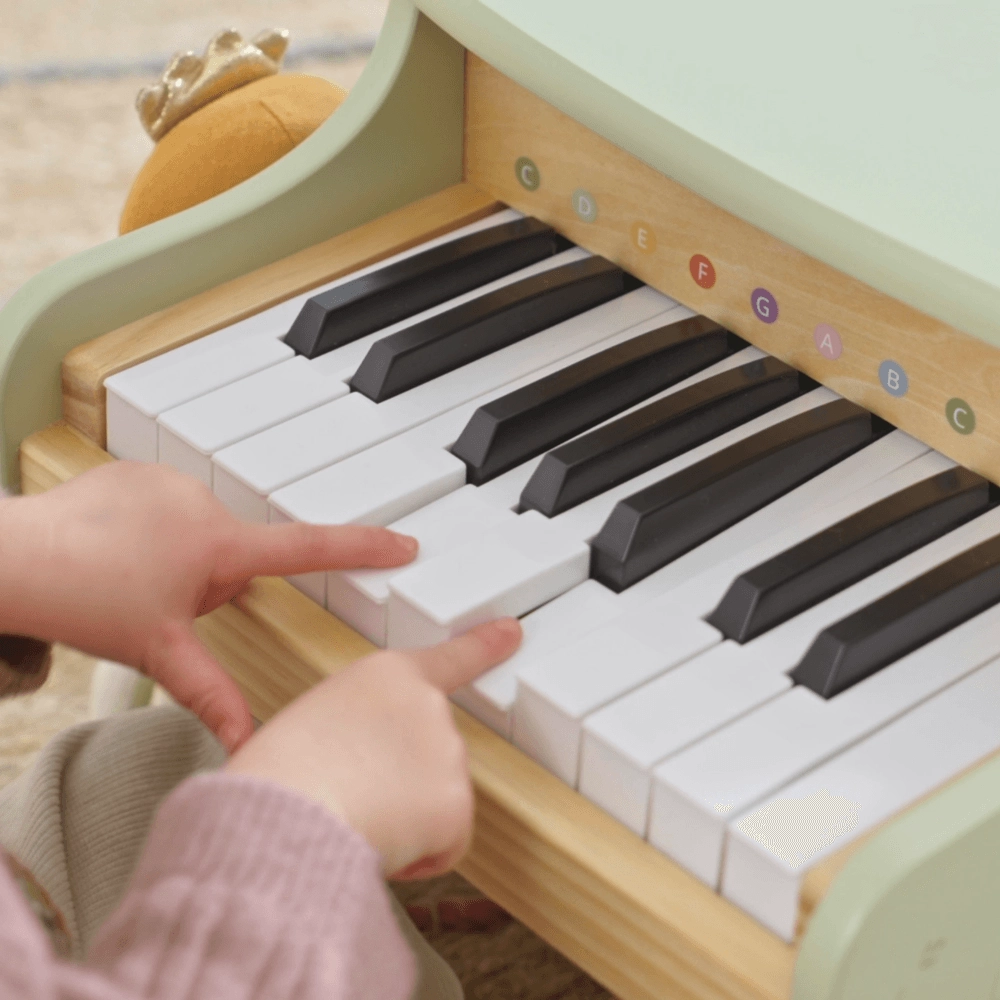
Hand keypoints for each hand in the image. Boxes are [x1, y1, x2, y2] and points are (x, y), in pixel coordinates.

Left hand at [0, 462, 417, 750]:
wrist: (16, 558)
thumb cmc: (85, 598)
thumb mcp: (159, 654)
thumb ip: (213, 696)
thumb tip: (247, 746)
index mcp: (220, 545)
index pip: (308, 548)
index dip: (362, 550)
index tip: (402, 544)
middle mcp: (202, 503)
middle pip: (237, 554)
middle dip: (214, 581)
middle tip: (166, 601)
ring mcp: (169, 482)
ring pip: (201, 532)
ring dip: (183, 557)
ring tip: (136, 577)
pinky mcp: (139, 472)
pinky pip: (169, 506)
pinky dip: (155, 530)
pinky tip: (121, 549)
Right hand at [226, 618, 522, 878]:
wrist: (285, 812)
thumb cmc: (280, 773)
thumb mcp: (315, 720)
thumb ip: (362, 725)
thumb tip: (371, 766)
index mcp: (386, 675)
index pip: (448, 657)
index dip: (483, 645)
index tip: (510, 632)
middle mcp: (428, 705)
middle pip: (431, 754)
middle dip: (402, 782)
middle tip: (350, 790)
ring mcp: (448, 752)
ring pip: (436, 803)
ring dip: (405, 821)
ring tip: (353, 813)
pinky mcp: (457, 804)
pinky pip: (444, 845)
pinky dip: (417, 858)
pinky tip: (379, 843)